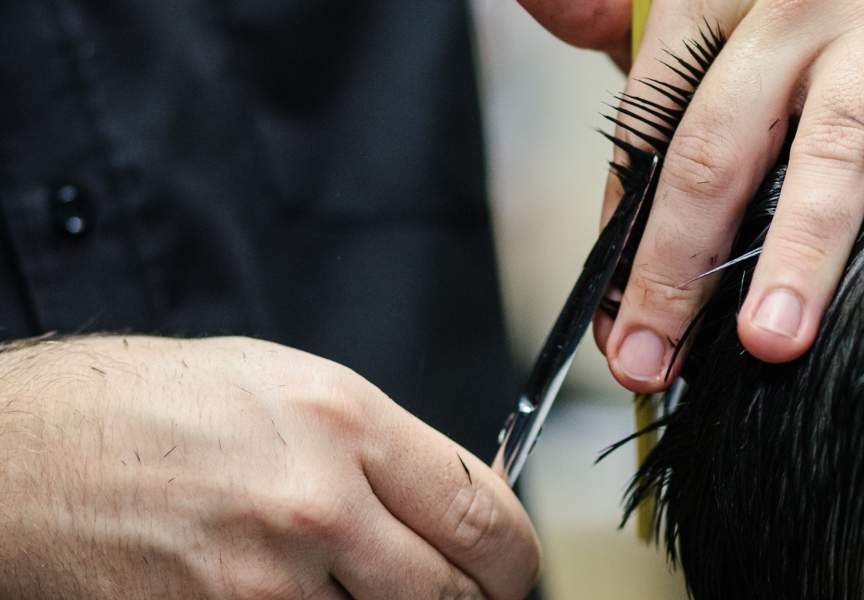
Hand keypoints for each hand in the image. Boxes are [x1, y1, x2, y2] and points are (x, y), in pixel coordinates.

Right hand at [0, 336, 538, 599]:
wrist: (25, 458)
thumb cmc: (153, 411)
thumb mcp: (291, 389)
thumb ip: (388, 451)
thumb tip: (463, 502)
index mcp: (345, 424)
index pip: (486, 516)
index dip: (514, 560)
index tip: (510, 570)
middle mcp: (316, 505)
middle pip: (453, 596)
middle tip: (451, 593)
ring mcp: (265, 586)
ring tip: (358, 587)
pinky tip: (300, 598)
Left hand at [520, 0, 863, 391]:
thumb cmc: (779, 0)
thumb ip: (622, 20)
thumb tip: (538, 2)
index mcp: (704, 3)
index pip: (650, 129)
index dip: (628, 236)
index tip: (618, 330)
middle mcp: (779, 12)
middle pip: (718, 147)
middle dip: (680, 264)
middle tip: (655, 358)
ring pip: (831, 146)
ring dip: (803, 247)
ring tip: (774, 335)